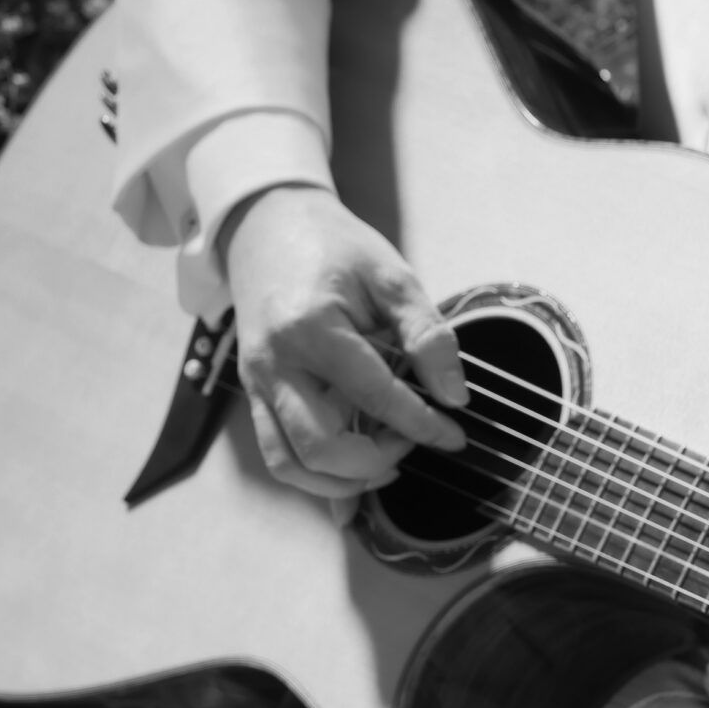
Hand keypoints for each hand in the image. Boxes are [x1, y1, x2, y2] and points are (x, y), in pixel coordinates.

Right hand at [223, 184, 467, 501]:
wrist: (266, 223)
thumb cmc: (334, 246)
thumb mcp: (392, 276)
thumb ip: (428, 335)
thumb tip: (455, 396)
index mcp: (312, 328)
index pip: (376, 398)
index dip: (423, 426)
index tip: (455, 436)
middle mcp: (275, 363)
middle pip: (321, 448)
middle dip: (376, 461)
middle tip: (410, 441)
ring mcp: (257, 381)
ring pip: (290, 463)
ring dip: (342, 481)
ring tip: (386, 461)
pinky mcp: (253, 391)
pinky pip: (277, 453)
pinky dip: (314, 479)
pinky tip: (354, 484)